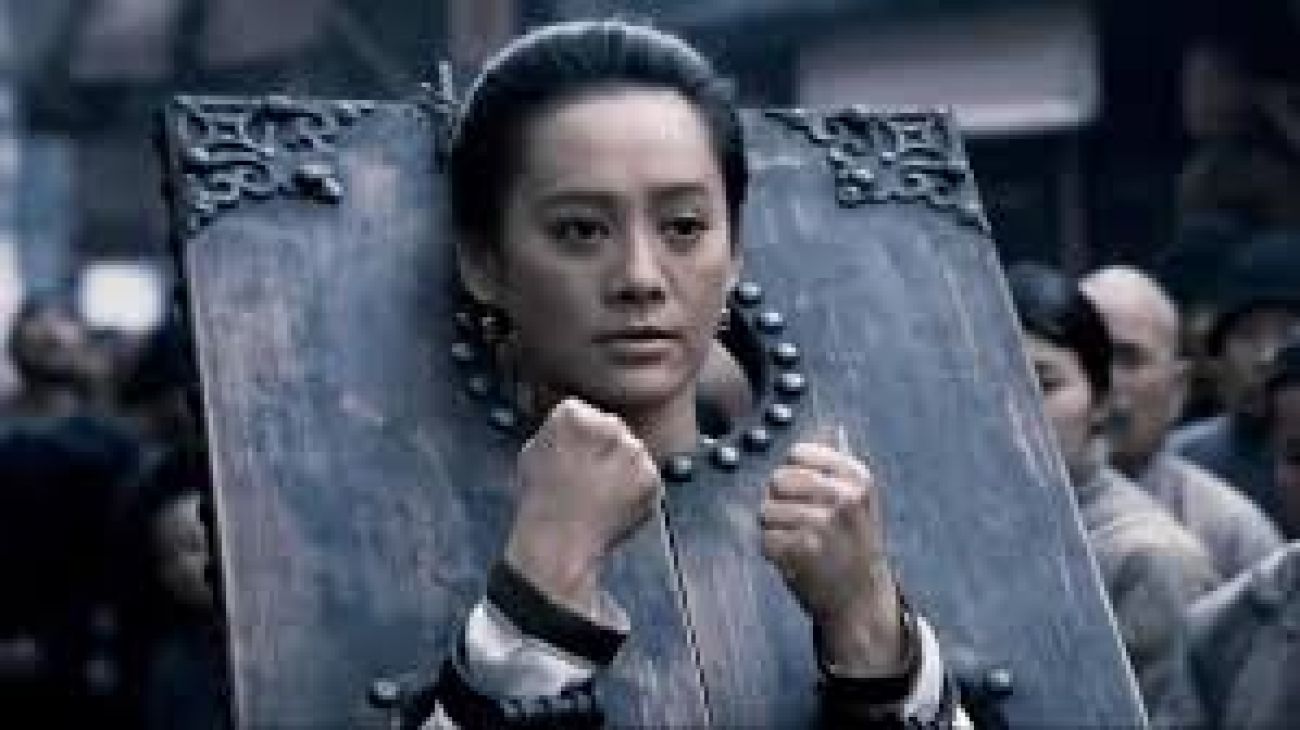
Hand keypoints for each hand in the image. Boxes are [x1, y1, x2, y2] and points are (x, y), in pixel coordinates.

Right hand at [505, 398, 662, 616]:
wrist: (559, 544)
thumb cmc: (541, 501)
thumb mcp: (534, 451)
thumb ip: (557, 430)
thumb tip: (575, 425)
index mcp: (573, 414)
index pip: (583, 413)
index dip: (576, 438)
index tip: (569, 457)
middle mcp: (609, 425)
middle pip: (611, 428)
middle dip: (602, 449)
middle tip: (587, 478)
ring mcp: (634, 451)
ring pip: (630, 451)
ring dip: (620, 467)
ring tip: (598, 494)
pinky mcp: (651, 477)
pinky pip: (644, 475)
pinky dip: (634, 489)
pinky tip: (612, 503)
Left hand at [760, 440, 905, 676]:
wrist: (862, 597)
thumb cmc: (853, 543)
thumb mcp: (859, 500)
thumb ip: (837, 467)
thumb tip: (828, 426)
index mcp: (857, 478)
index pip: (797, 454)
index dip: (791, 474)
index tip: (803, 495)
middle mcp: (843, 497)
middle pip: (777, 480)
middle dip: (778, 502)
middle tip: (798, 523)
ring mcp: (823, 523)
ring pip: (766, 510)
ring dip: (774, 529)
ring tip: (798, 543)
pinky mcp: (803, 550)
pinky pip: (764, 538)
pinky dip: (772, 552)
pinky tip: (793, 558)